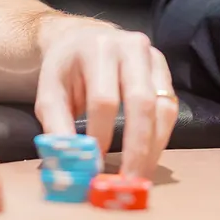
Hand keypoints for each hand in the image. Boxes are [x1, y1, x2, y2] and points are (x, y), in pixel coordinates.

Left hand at [33, 18, 178, 178]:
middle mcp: (130, 46)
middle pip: (141, 102)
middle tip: (128, 180)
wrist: (82, 39)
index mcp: (96, 48)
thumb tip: (70, 166)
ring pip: (162, 107)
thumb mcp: (49, 93)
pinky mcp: (164, 69)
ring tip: (140, 175)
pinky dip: (161, 136)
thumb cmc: (65, 70)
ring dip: (153, 147)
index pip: (103, 98)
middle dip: (137, 147)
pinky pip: (170, 107)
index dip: (102, 134)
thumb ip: (57, 127)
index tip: (96, 165)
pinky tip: (148, 156)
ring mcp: (152, 56)